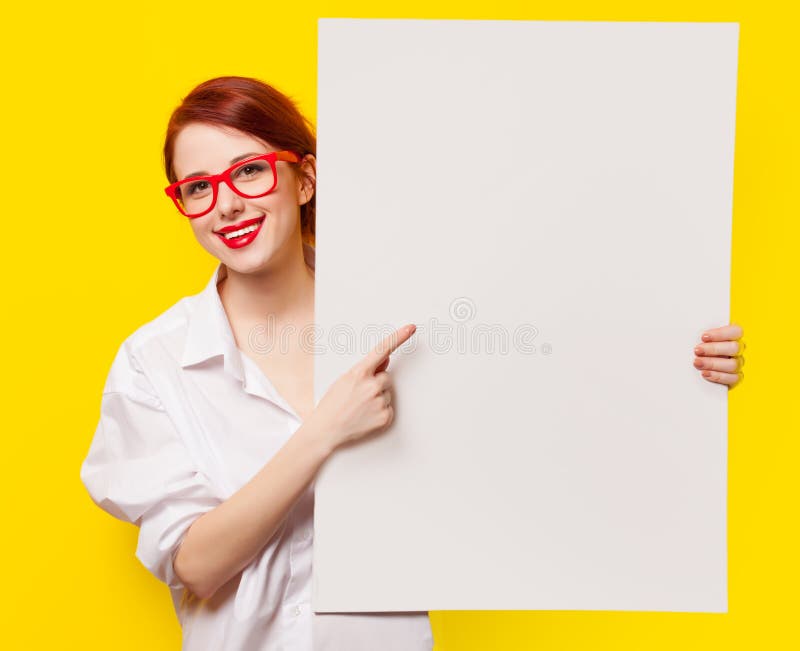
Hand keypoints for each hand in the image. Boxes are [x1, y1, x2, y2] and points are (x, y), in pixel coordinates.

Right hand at [307, 324, 416, 450]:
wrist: (326, 430)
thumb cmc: (332, 404)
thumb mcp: (345, 380)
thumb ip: (367, 369)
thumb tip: (386, 359)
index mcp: (360, 373)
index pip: (382, 350)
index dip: (398, 337)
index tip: (411, 328)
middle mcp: (372, 386)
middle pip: (386, 378)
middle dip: (376, 384)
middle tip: (359, 396)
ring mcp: (380, 402)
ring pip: (387, 393)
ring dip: (377, 398)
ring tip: (359, 408)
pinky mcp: (385, 416)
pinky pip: (389, 408)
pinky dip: (379, 411)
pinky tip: (365, 416)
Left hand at [693, 323, 744, 387]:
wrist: (693, 367)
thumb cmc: (695, 347)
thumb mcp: (695, 337)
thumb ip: (698, 334)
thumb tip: (692, 331)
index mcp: (732, 336)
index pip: (736, 331)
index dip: (721, 334)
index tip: (704, 337)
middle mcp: (737, 350)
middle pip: (735, 348)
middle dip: (714, 349)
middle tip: (697, 350)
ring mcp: (737, 364)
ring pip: (733, 364)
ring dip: (713, 363)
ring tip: (697, 362)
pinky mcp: (734, 377)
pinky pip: (733, 378)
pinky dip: (718, 376)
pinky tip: (705, 373)